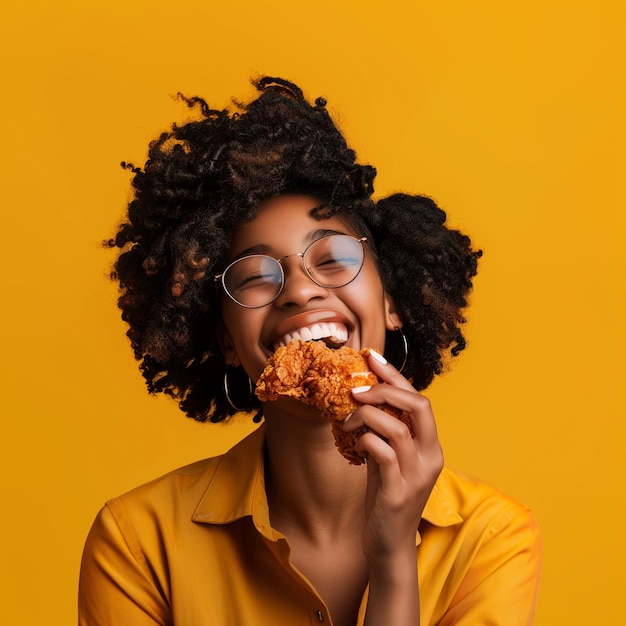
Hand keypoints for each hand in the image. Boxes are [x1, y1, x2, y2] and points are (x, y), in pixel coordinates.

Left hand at [343, 350, 443, 566]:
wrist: (387, 543)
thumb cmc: (386, 495)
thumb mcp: (389, 456)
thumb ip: (385, 430)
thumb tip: (364, 395)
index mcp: (431, 445)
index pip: (419, 399)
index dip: (395, 375)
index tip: (371, 357)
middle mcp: (431, 457)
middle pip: (419, 405)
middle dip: (384, 389)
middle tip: (356, 390)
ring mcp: (417, 474)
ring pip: (396, 426)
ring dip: (366, 416)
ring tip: (347, 421)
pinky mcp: (399, 492)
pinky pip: (381, 452)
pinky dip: (364, 440)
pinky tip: (355, 444)